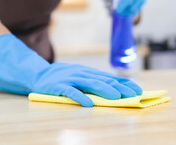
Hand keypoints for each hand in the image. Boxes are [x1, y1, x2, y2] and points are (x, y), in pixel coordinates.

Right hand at [0, 34, 142, 106]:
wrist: (37, 74)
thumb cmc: (62, 78)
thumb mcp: (79, 77)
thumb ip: (94, 82)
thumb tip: (115, 88)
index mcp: (87, 72)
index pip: (108, 77)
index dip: (123, 83)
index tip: (137, 89)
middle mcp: (81, 73)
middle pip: (102, 79)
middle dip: (119, 87)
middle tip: (133, 94)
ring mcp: (69, 78)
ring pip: (89, 84)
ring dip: (104, 90)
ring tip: (116, 97)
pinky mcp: (58, 86)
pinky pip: (70, 92)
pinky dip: (79, 97)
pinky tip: (88, 103)